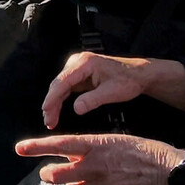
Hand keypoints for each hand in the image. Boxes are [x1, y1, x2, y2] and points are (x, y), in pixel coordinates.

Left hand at [15, 133, 184, 184]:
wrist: (174, 177)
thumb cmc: (151, 158)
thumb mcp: (118, 143)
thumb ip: (93, 149)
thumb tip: (75, 154)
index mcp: (96, 146)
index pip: (58, 144)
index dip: (36, 146)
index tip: (20, 148)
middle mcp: (93, 166)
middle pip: (55, 173)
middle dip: (50, 174)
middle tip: (51, 174)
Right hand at [42, 53, 184, 129]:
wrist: (139, 74)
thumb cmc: (128, 81)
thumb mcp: (113, 93)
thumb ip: (93, 100)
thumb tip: (76, 110)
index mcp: (84, 63)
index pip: (63, 81)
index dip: (52, 97)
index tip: (46, 111)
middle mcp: (76, 62)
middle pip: (58, 84)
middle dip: (51, 103)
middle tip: (49, 122)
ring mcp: (76, 67)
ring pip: (60, 87)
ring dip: (54, 104)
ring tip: (51, 121)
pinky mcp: (78, 74)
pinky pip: (66, 88)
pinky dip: (61, 100)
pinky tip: (56, 112)